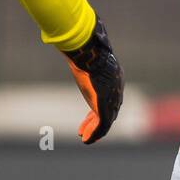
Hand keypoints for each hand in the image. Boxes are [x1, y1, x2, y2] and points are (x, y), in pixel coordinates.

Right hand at [63, 17, 122, 143]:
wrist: (90, 53)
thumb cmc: (84, 49)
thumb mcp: (84, 53)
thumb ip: (79, 54)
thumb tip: (63, 39)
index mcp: (114, 78)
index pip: (109, 97)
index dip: (99, 107)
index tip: (90, 116)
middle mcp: (116, 90)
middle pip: (110, 110)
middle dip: (96, 121)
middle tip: (86, 130)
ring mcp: (112, 98)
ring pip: (106, 120)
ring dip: (95, 131)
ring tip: (85, 138)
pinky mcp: (105, 106)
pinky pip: (102, 125)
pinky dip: (95, 134)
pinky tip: (86, 140)